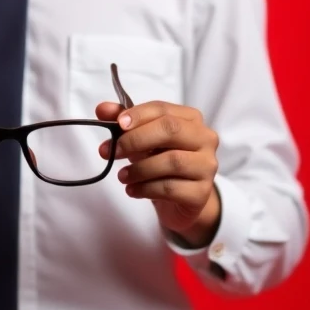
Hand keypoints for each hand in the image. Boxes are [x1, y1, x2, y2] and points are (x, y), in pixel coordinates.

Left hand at [97, 99, 220, 246]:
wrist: (182, 200)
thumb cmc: (162, 161)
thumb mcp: (141, 139)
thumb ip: (123, 122)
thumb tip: (102, 109)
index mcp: (191, 119)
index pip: (163, 109)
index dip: (138, 115)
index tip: (117, 124)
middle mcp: (205, 139)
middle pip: (170, 130)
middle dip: (136, 140)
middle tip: (113, 151)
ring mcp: (207, 166)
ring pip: (171, 161)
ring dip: (139, 168)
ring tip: (122, 176)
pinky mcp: (201, 193)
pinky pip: (170, 188)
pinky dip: (146, 189)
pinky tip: (133, 190)